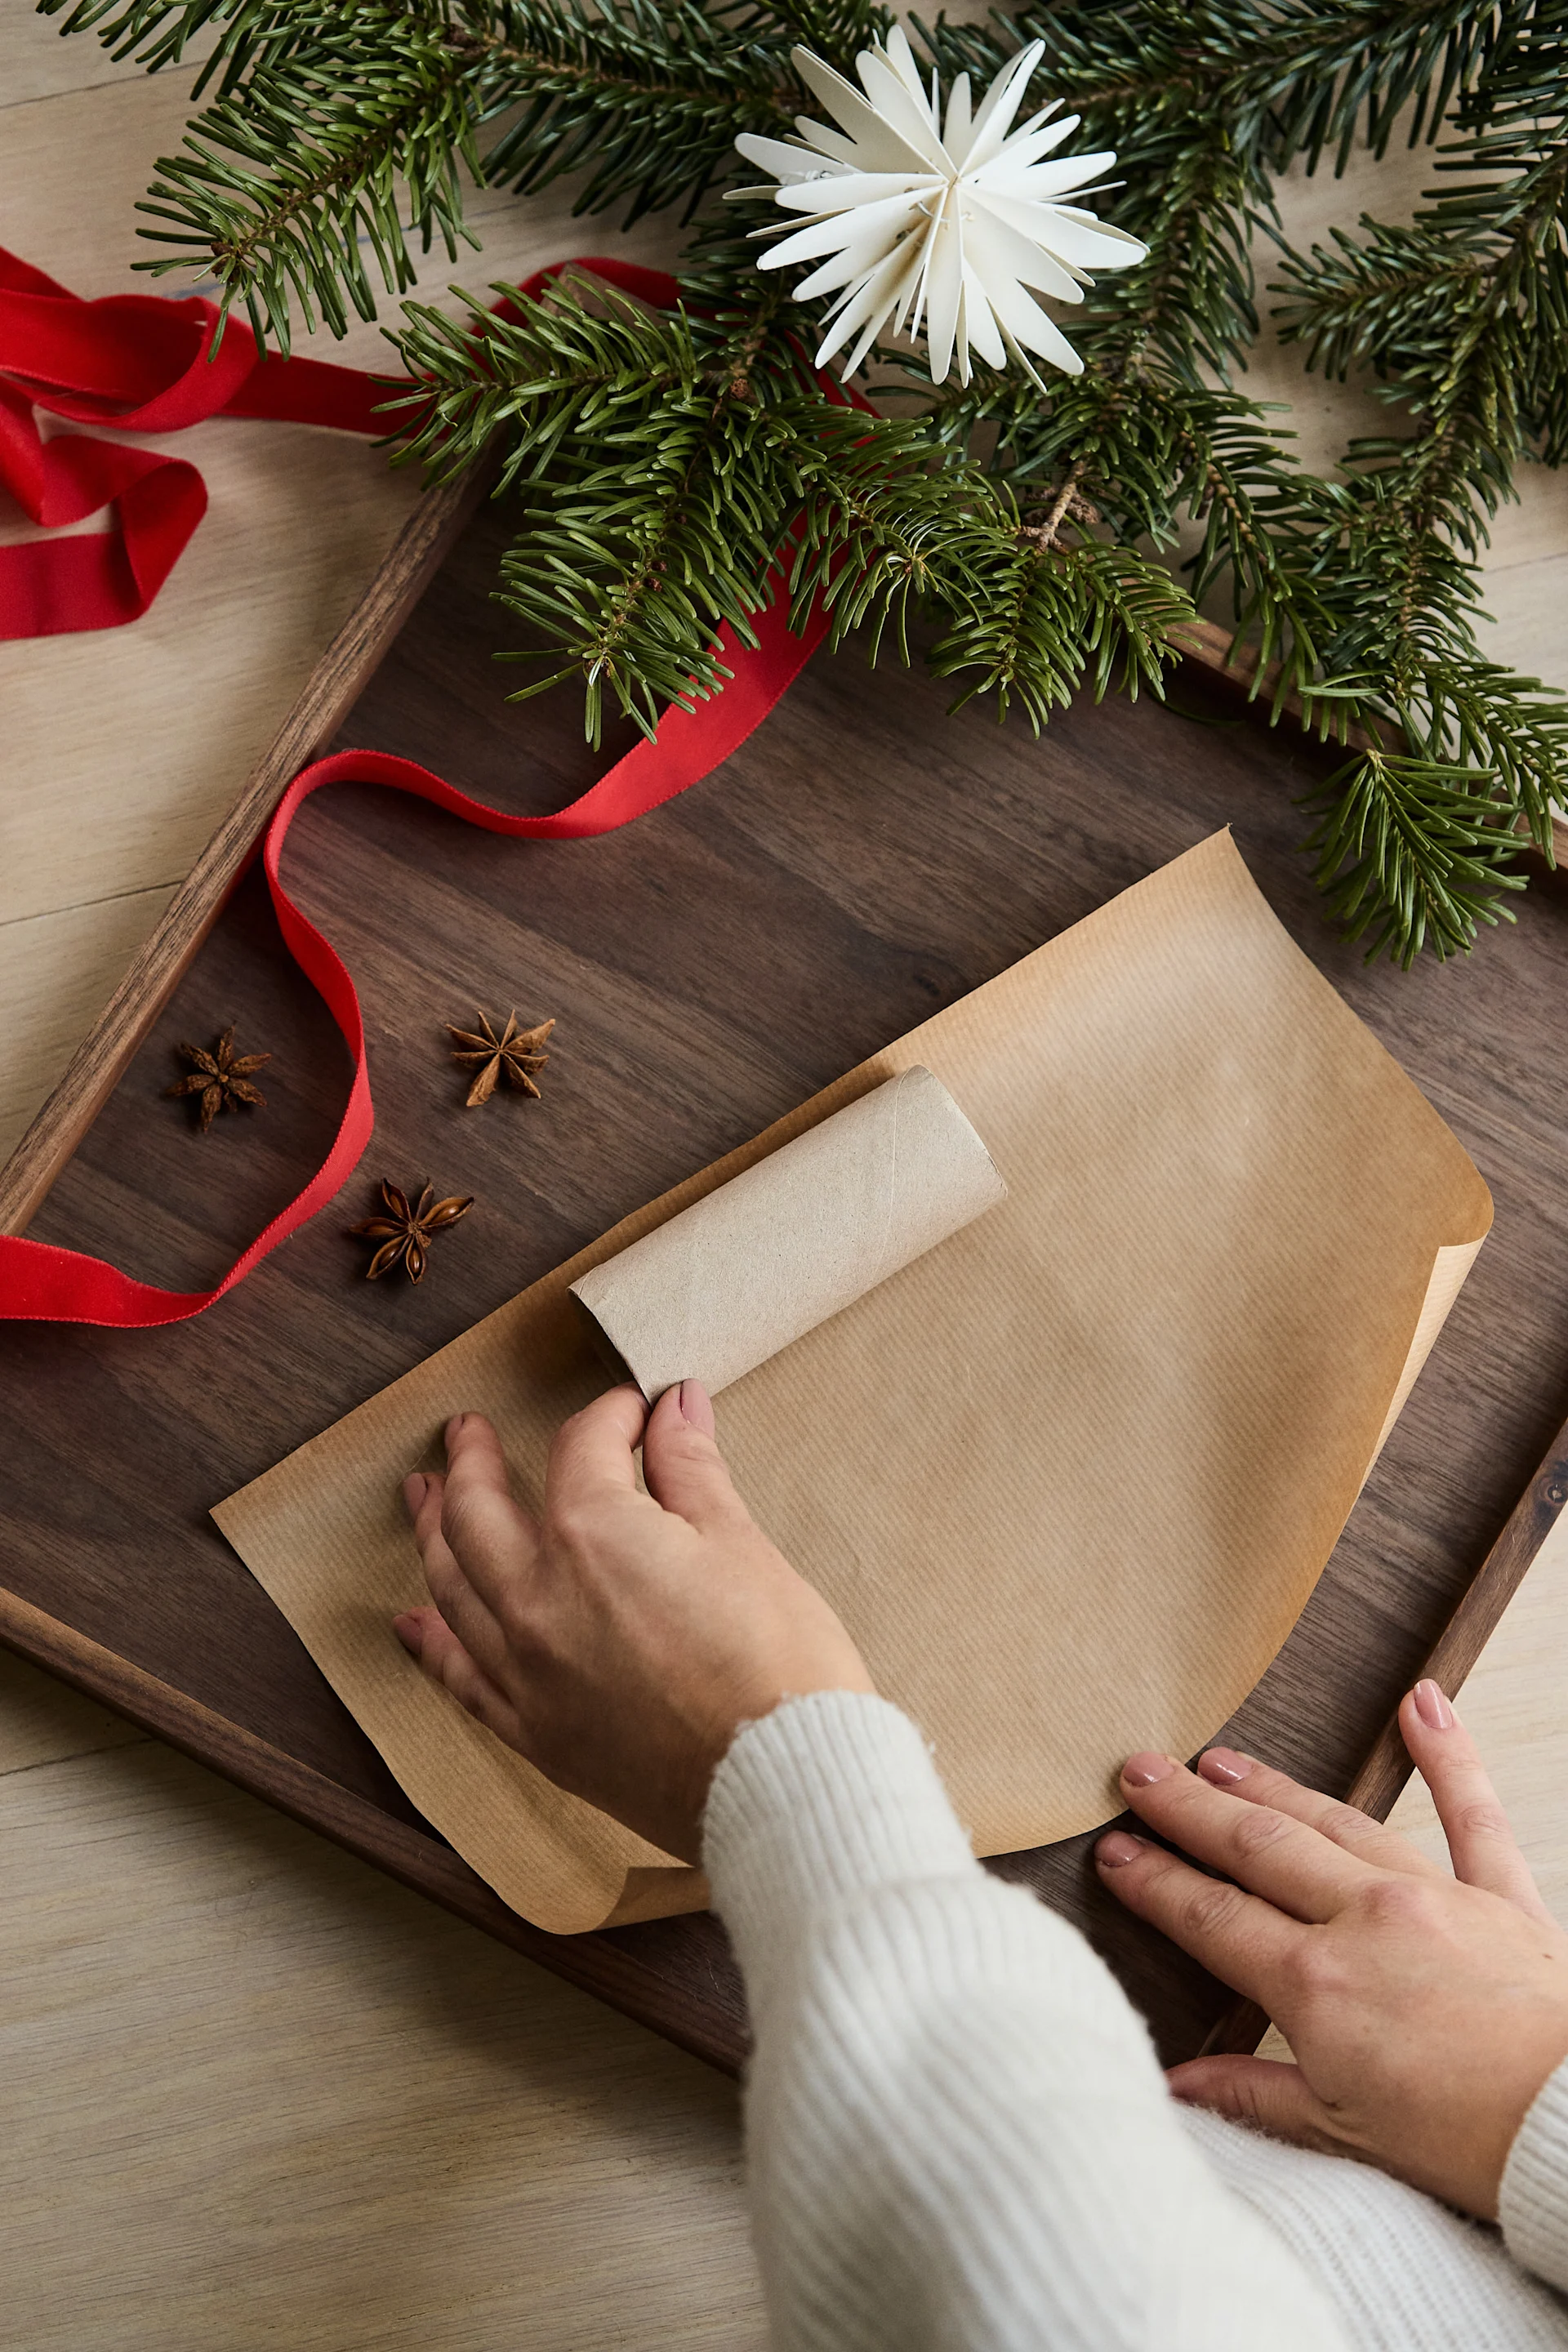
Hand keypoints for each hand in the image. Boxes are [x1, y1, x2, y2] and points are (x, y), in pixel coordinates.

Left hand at [393, 1381, 872, 1863]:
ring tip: (423, 1500)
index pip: (583, 1448)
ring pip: (452, 1586)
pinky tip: (413, 1622)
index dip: (611, 1417)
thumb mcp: (742, 1545)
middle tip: (465, 1433)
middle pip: (478, 1510)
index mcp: (594, 1533)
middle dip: (472, 1461)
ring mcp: (526, 1671)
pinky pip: (461, 1677)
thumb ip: (692, 1471)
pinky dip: (432, 1643)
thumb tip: (675, 1407)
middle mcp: (538, 1597)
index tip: (635, 1412)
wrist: (781, 1783)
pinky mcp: (534, 1733)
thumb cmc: (778, 1667)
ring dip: (432, 1534)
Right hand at [1095, 1683, 1567, 2218]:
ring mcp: (1433, 1897)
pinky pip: (1471, 1814)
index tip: (1115, 1849)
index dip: (1156, 1881)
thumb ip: (1253, 2096)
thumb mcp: (1342, 2135)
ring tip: (1222, 1758)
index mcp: (1315, 1985)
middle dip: (1190, 1809)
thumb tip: (1176, 2083)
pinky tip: (1422, 1703)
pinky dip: (1448, 1754)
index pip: (1211, 1917)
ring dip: (1271, 1787)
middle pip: (1257, 1849)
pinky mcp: (1502, 1898)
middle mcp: (1364, 1921)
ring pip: (1335, 1820)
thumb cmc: (1467, 2144)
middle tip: (1140, 1772)